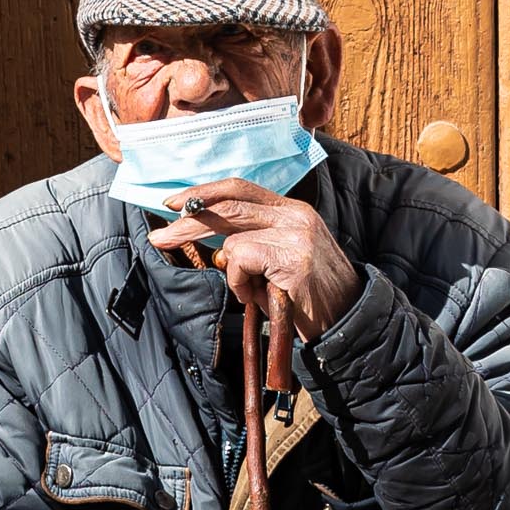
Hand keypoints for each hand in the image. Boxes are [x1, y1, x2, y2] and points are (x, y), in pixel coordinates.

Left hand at [147, 177, 359, 339]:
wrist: (348, 322)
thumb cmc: (309, 296)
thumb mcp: (282, 259)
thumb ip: (252, 242)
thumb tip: (212, 244)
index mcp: (292, 210)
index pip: (239, 188)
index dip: (203, 193)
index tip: (174, 203)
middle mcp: (295, 215)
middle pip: (227, 205)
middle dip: (188, 222)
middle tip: (160, 237)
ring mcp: (296, 235)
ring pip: (233, 240)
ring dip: (232, 274)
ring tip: (254, 292)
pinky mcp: (292, 259)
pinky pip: (241, 262)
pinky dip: (241, 285)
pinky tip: (262, 297)